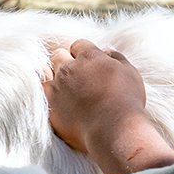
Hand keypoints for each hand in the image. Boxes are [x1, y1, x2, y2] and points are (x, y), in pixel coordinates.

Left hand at [44, 40, 173, 173]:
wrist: (113, 128)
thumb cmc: (126, 100)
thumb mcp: (130, 73)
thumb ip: (117, 58)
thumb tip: (108, 50)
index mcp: (89, 57)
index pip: (79, 45)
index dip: (83, 53)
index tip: (90, 64)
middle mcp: (69, 68)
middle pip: (59, 55)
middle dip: (66, 61)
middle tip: (77, 75)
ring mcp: (57, 87)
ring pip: (47, 73)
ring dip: (55, 78)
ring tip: (66, 89)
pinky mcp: (51, 106)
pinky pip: (43, 95)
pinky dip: (49, 95)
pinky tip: (57, 101)